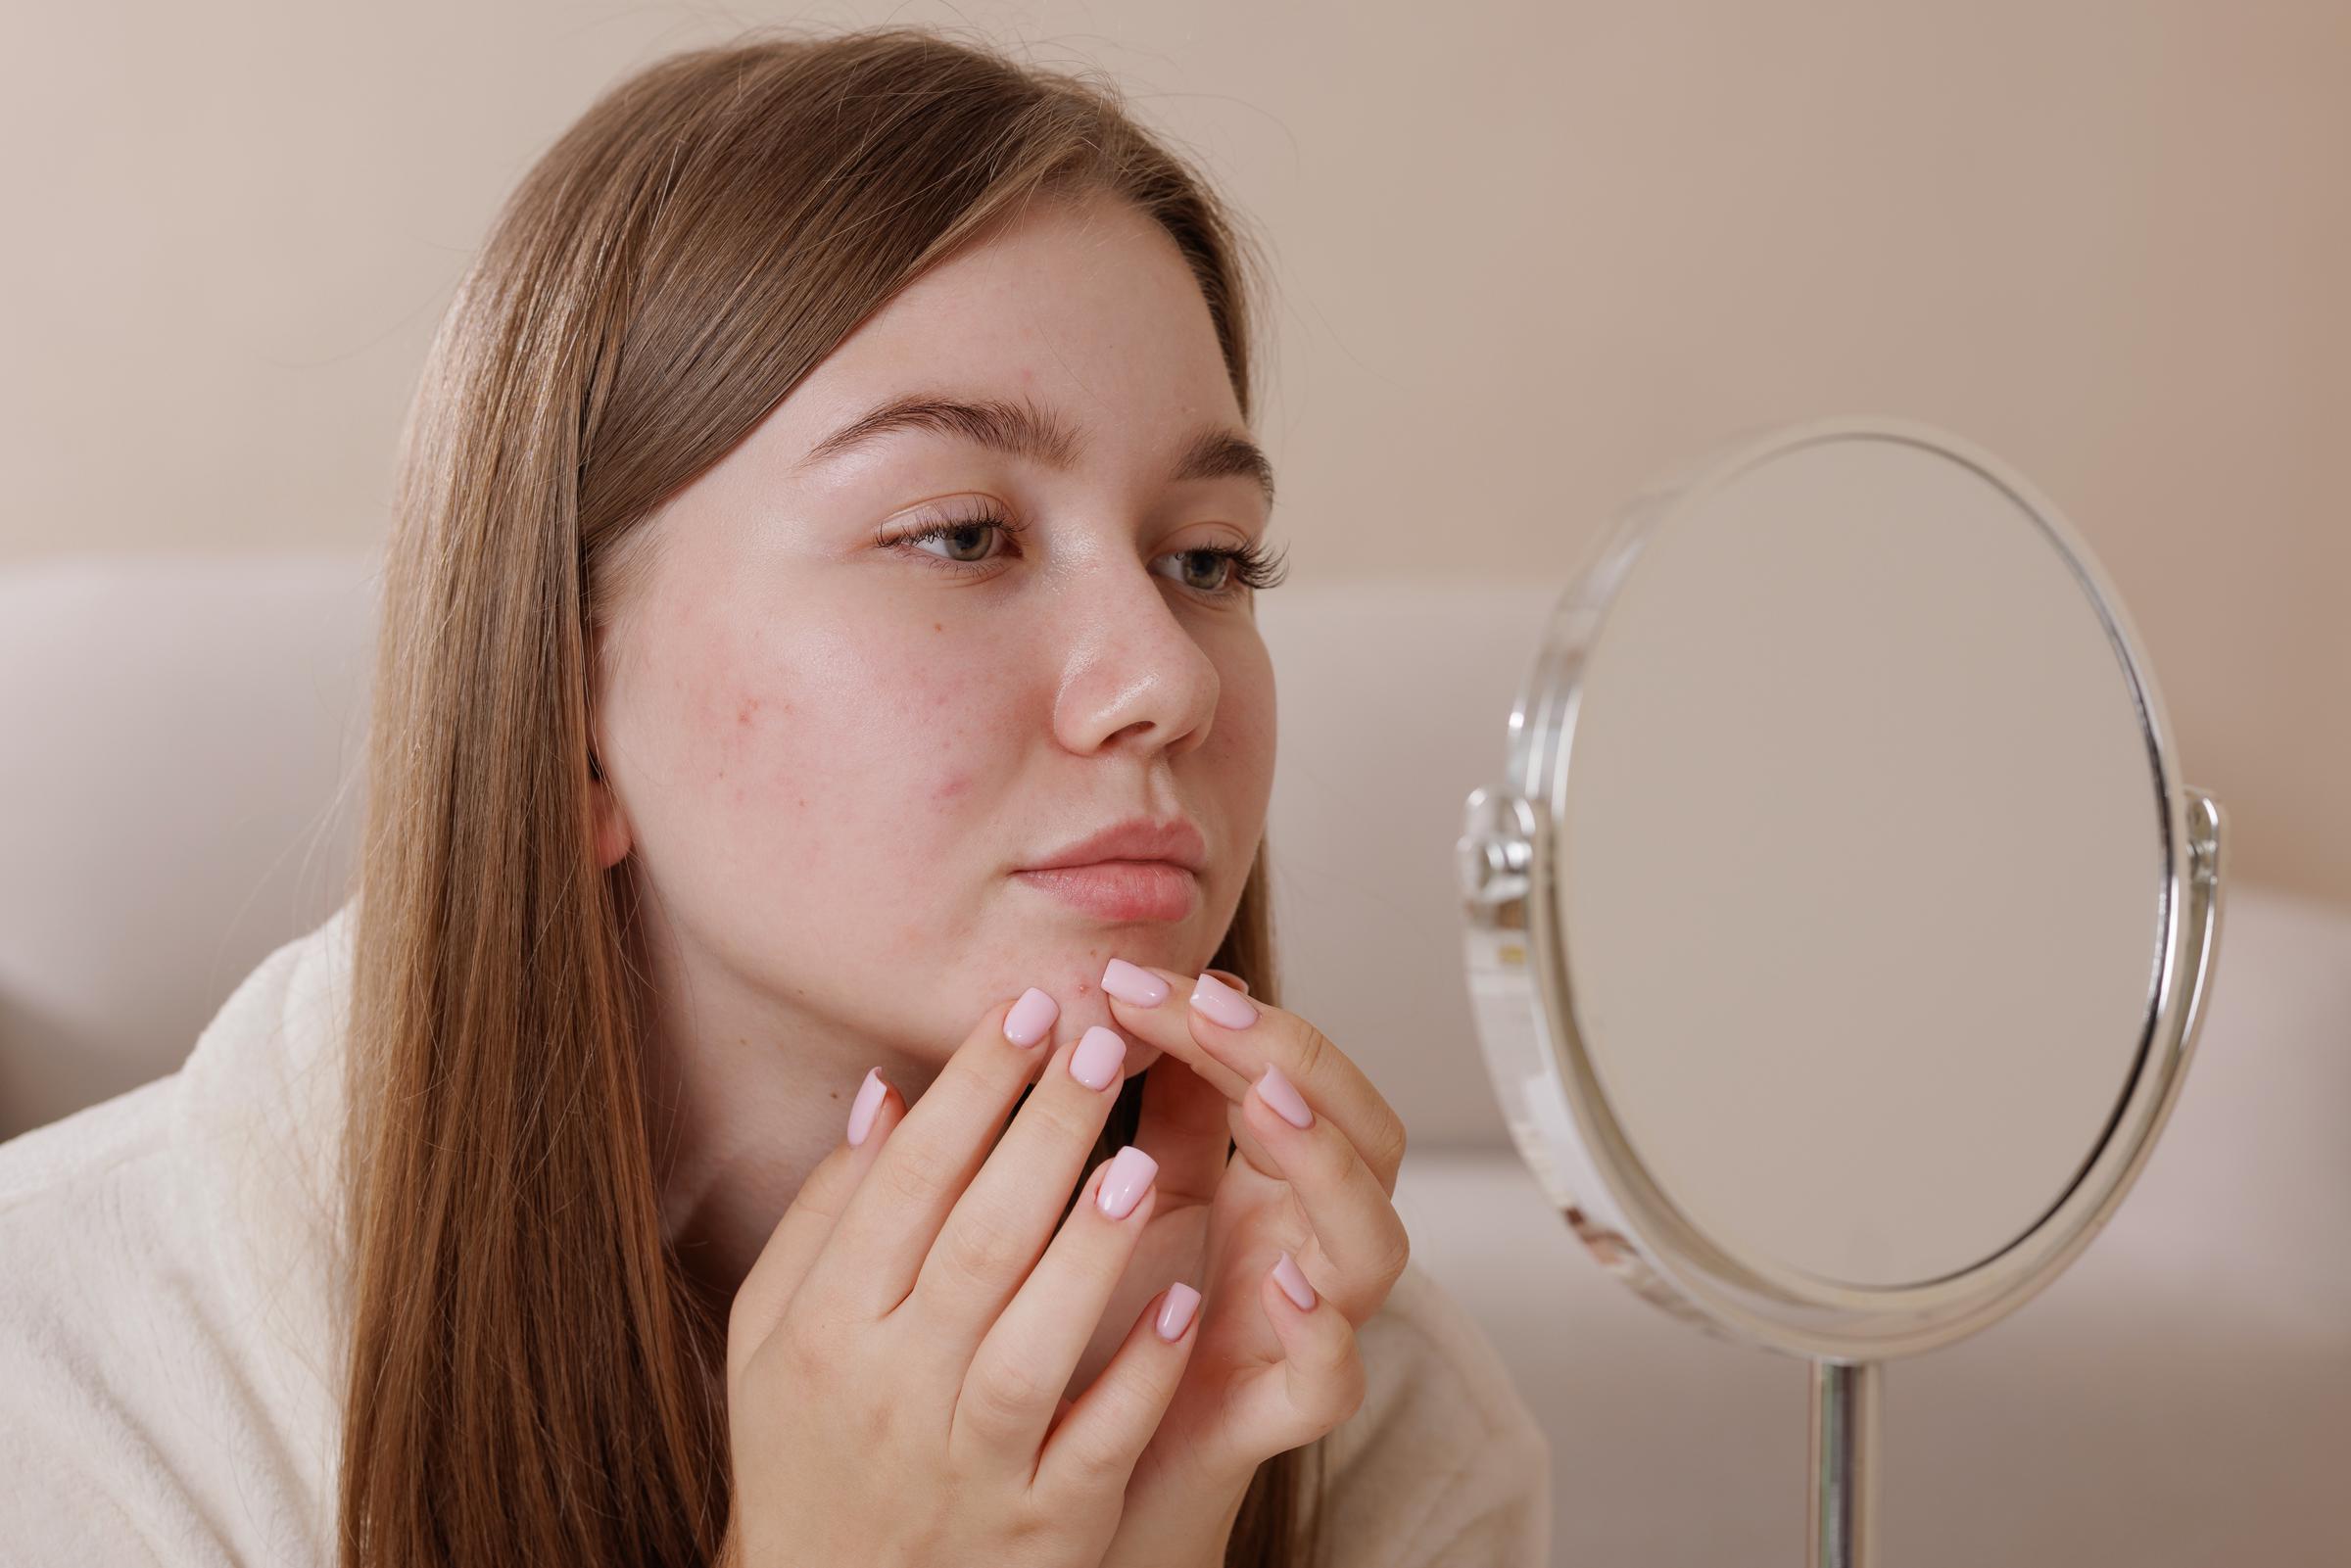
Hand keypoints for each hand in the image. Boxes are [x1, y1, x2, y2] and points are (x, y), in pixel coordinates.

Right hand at [721, 988, 1206, 1567]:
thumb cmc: (810, 1447)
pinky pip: (1098, 1444)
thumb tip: (890, 1088)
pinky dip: (1141, 1376)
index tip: (1027, 1007)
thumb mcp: (774, 1331)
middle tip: (1101, 1040)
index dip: (972, 1087)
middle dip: (1045, 1133)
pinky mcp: (1039, 1529)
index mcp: (822, 1330)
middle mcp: (889, 1392)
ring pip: (1036, 1341)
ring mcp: (969, 1464)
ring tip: (1143, 1160)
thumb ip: (830, 1213)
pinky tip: (1187, 1304)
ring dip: (1093, 1248)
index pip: (904, 1182)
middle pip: (977, 1242)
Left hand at [1087, 959, 1411, 1566]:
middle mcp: (1314, 1242)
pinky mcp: (1286, 1411)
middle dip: (1297, 1061)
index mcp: (1284, 1181)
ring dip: (1327, 1164)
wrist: (1105, 1458)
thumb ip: (1166, 1101)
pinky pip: (1335, 1374)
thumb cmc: (1137, 1316)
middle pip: (1366, 1136)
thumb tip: (1170, 988)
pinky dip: (1320, 1325)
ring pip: (1373, 1242)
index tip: (1136, 978)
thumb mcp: (1140, 1187)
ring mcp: (1313, 1324)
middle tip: (1213, 1011)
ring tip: (1268, 1103)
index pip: (1296, 1074)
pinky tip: (1281, 1277)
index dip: (1236, 1017)